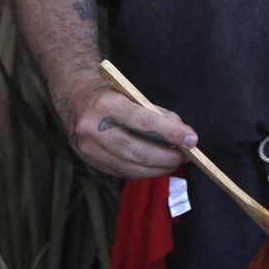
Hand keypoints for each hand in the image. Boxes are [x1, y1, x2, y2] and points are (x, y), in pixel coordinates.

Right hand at [60, 85, 194, 177]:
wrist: (76, 101)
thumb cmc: (113, 96)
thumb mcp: (134, 96)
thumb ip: (159, 115)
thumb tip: (185, 136)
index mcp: (107, 106)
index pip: (144, 123)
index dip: (171, 134)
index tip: (192, 140)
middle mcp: (95, 129)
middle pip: (139, 152)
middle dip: (168, 157)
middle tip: (187, 155)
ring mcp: (91, 149)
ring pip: (133, 167)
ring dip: (160, 168)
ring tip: (176, 161)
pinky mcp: (92, 162)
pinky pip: (125, 172)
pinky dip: (146, 171)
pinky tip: (157, 165)